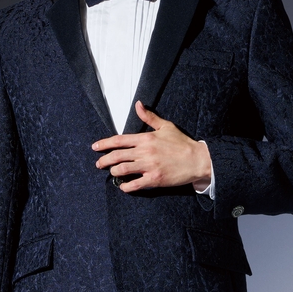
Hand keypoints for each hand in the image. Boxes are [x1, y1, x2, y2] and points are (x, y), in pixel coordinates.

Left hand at [92, 101, 211, 192]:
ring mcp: (149, 166)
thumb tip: (137, 104)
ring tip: (112, 173)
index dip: (104, 144)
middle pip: (117, 156)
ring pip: (122, 170)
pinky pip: (134, 185)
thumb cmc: (182, 143)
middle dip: (104, 160)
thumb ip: (149, 117)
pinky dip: (126, 187)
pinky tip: (123, 186)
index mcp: (146, 138)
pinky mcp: (154, 179)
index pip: (119, 140)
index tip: (95, 147)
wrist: (197, 159)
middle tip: (99, 164)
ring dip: (114, 172)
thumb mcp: (166, 126)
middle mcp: (145, 152)